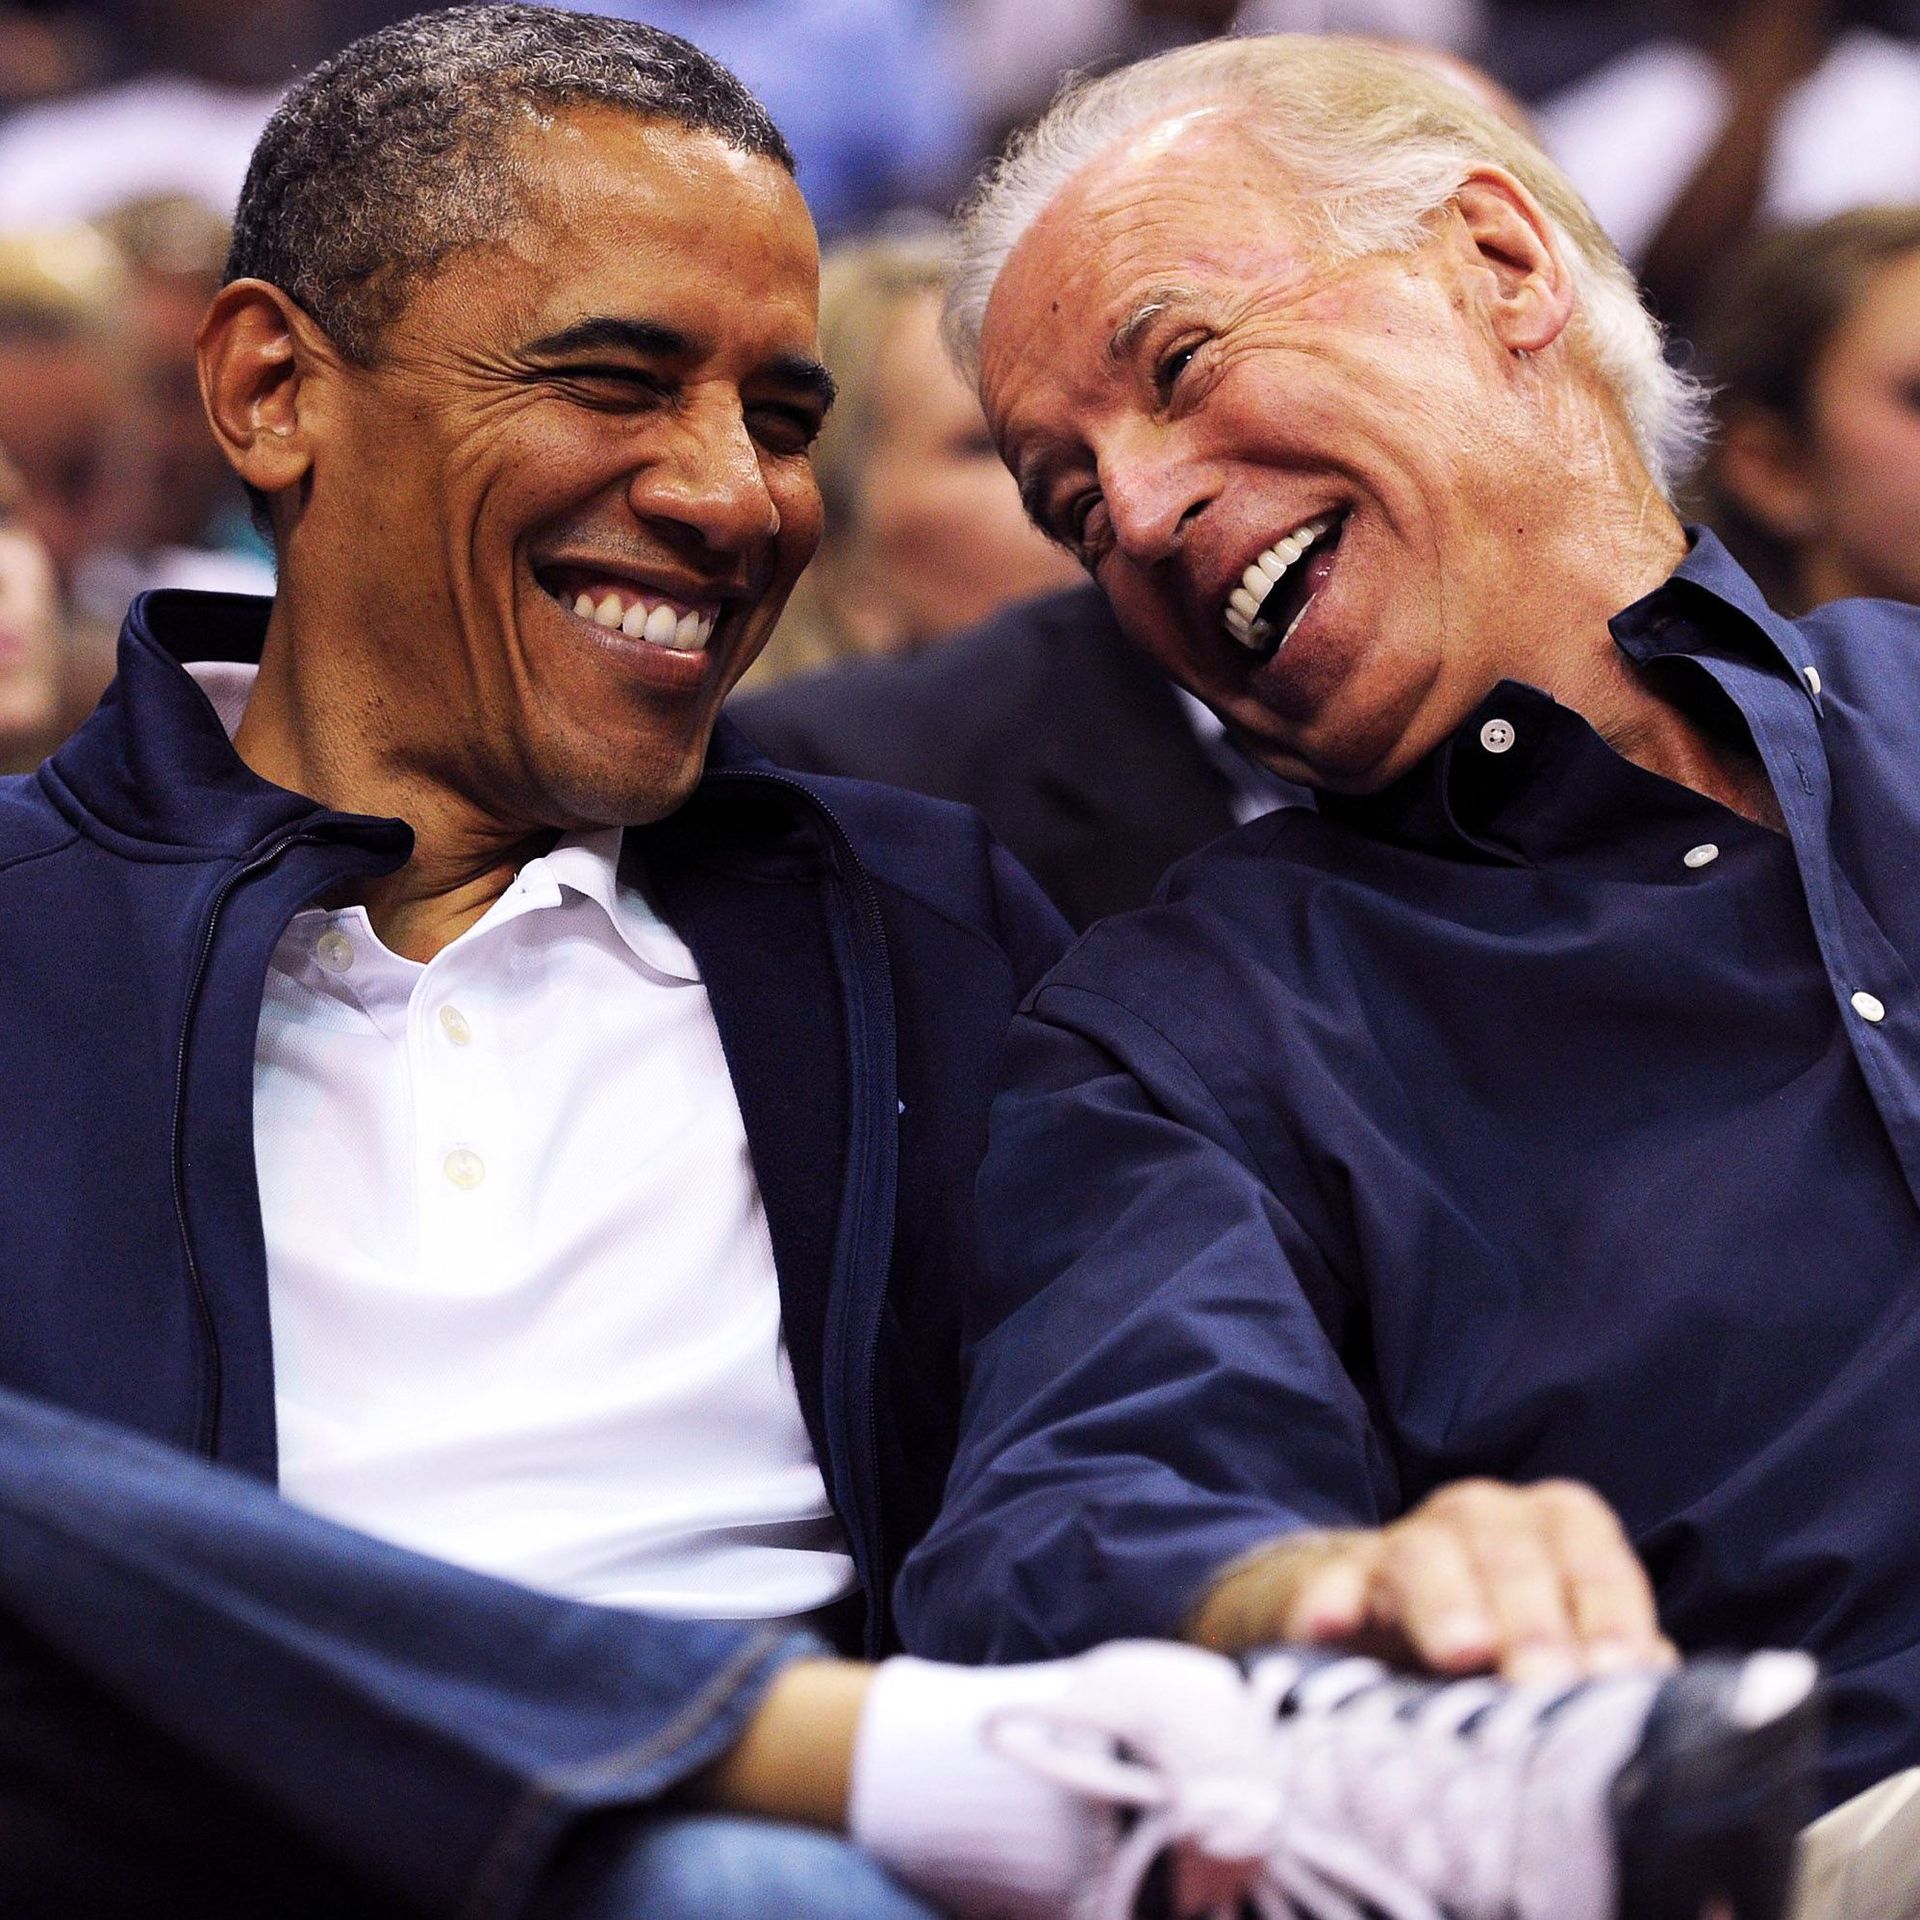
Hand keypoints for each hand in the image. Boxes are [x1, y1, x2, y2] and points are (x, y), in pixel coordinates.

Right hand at [1191, 1478, 1676, 1683]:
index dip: (1609, 1611)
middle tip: (1544, 1682)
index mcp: (1551, 1526)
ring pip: (1423, 1555)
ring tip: (1461, 1653)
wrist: (1375, 1625)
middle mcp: (1478, 1517)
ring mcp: (1400, 1543)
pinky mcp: (1330, 1580)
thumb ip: (1613, 1659)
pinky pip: (1328, 1582)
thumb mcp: (1565, 1646)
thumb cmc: (1502, 1643)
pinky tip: (1331, 1626)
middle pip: (1509, 1551)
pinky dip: (1331, 1599)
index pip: (1591, 1553)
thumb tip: (1656, 1677)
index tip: (1617, 1674)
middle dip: (1532, 1617)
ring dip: (1445, 1601)